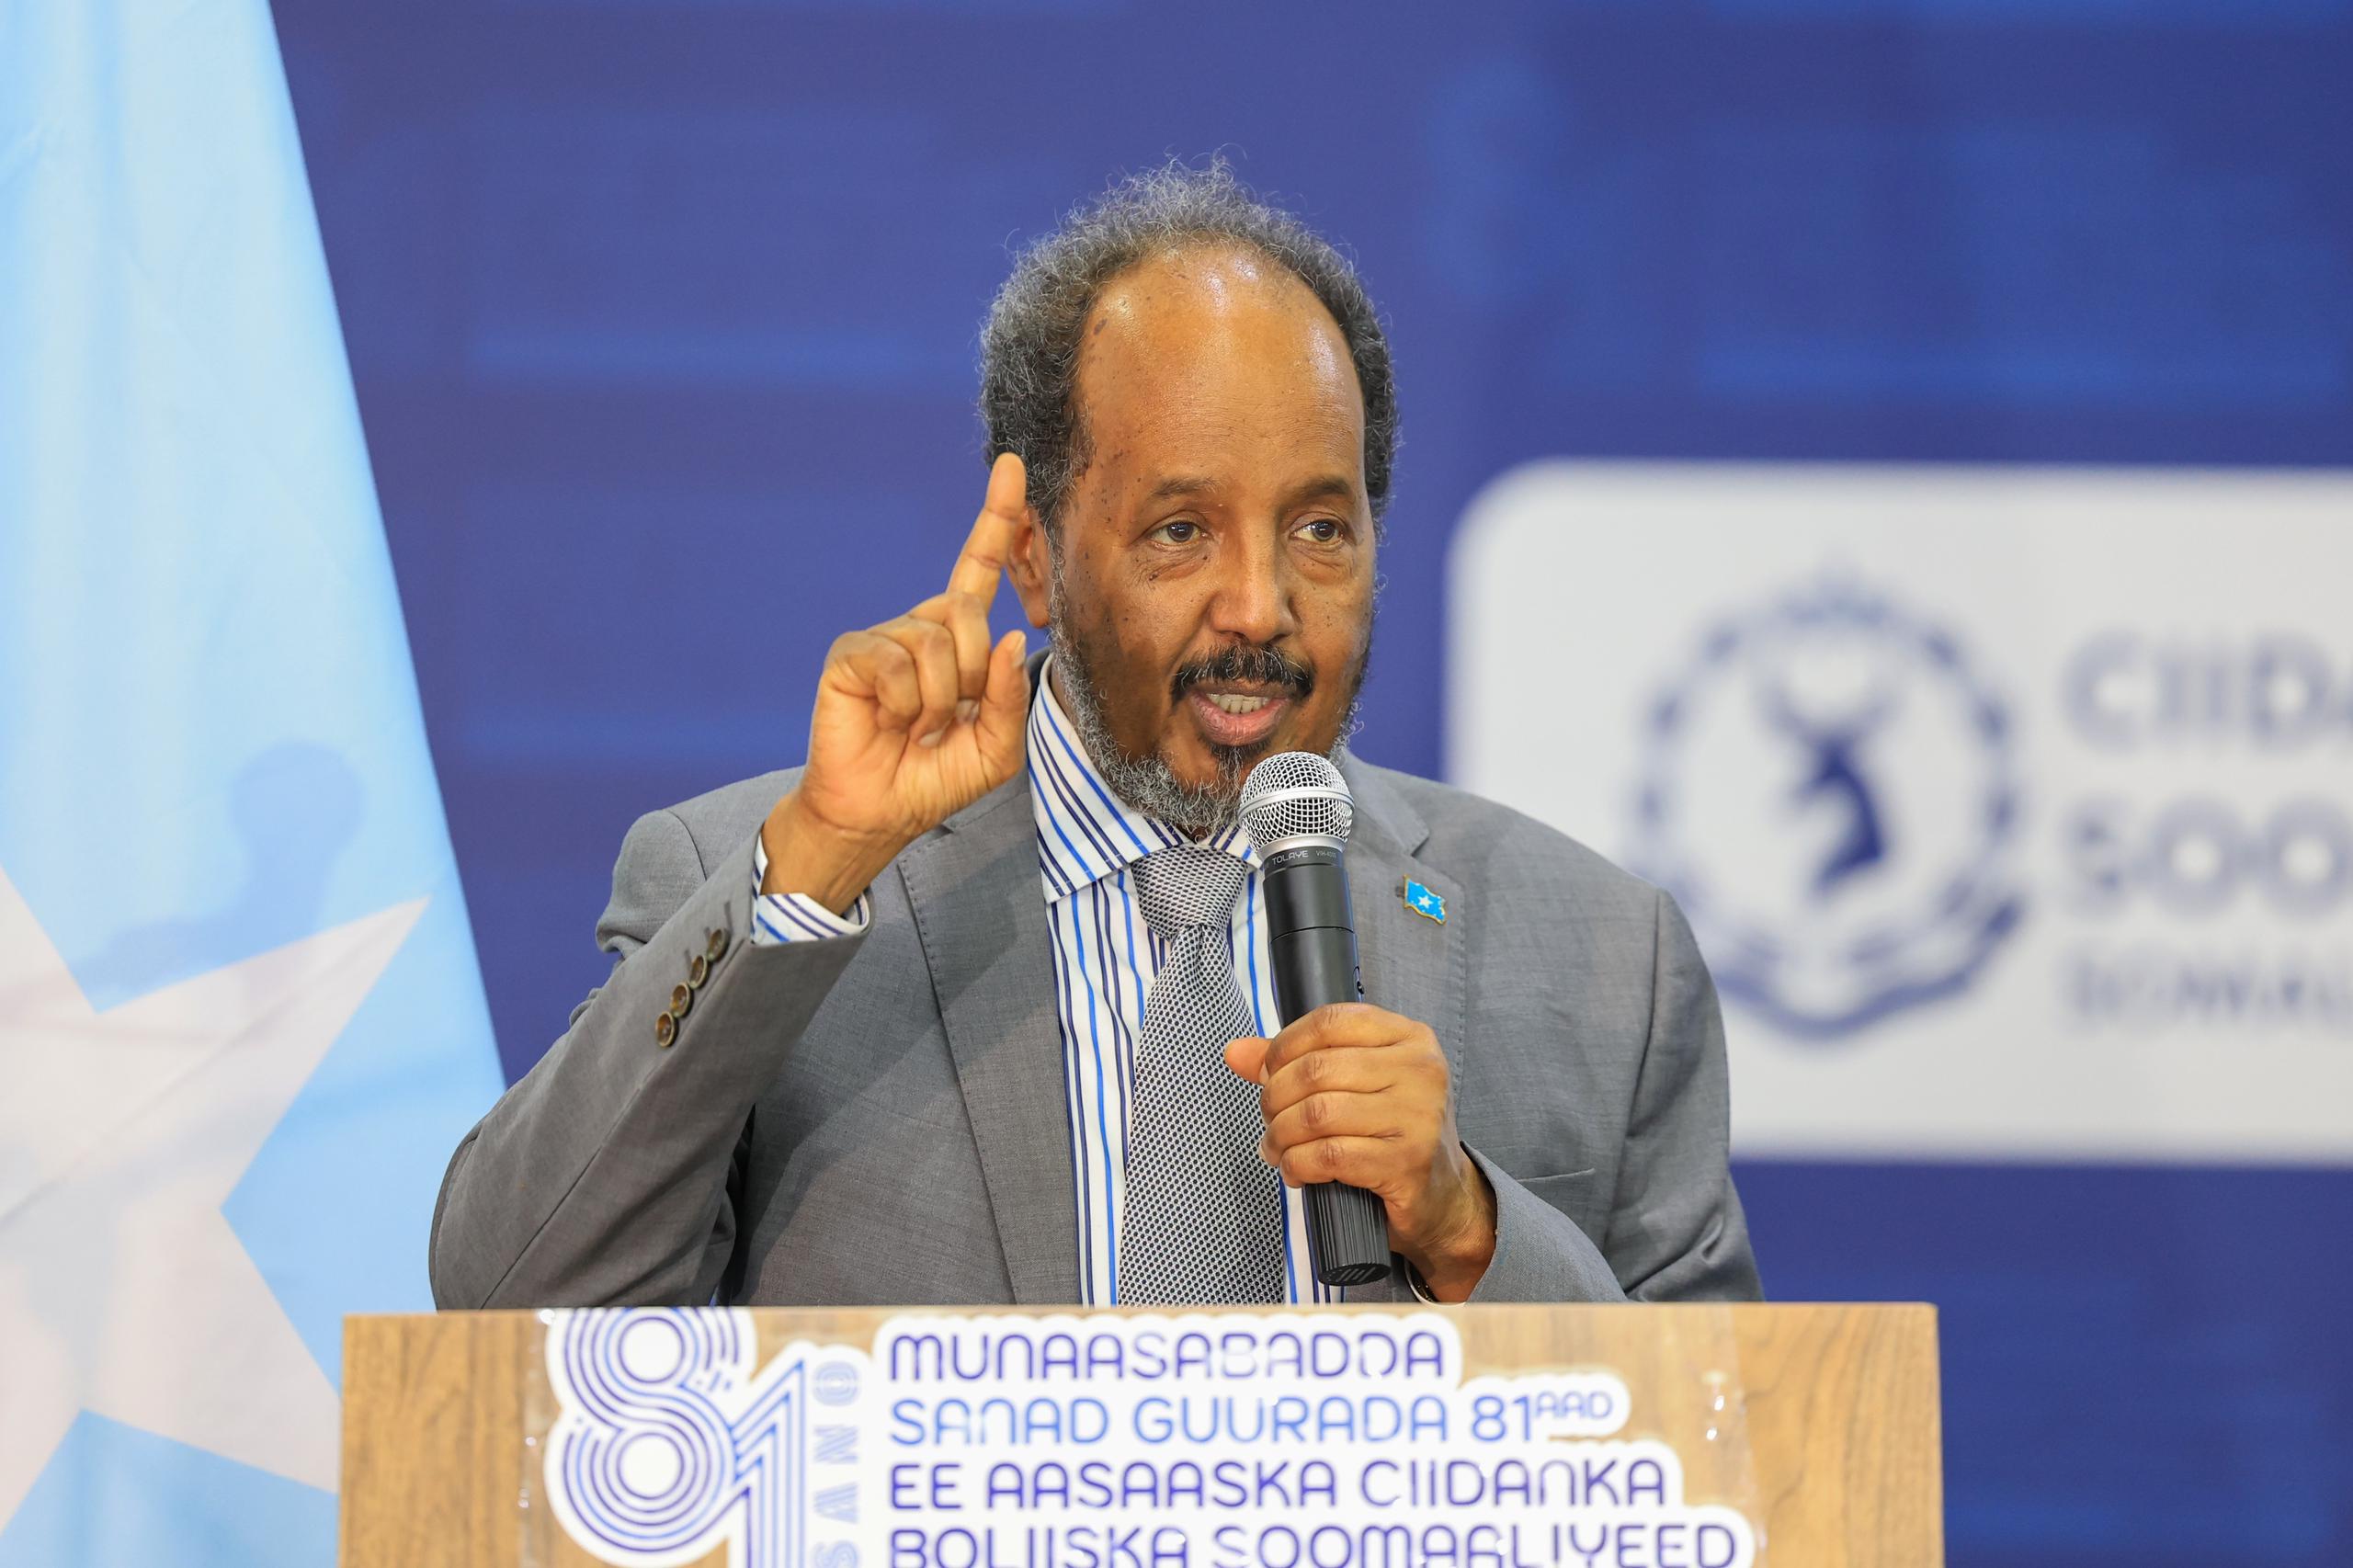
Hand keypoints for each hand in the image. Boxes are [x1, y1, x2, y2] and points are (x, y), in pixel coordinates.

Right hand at [761, 454, 1032, 911]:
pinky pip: (897, 660)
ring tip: (915, 727)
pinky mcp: (852, 653)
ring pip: (937, 642)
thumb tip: (1010, 639)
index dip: (997, 519)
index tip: (1012, 467)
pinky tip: (887, 719)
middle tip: (946, 722)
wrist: (877, 813)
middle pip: (971, 617)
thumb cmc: (934, 778)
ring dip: (938, 701)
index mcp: (959, 639)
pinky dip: (902, 701)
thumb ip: (1010, 697)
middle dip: (972, 679)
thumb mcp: (995, 749)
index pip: (980, 569)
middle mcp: (922, 627)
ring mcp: (884, 637)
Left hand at [1224, 1003, 1496, 1300]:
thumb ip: (1296, 1061)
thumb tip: (1236, 1052)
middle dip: (1275, 1097)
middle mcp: (1419, 1070)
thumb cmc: (1393, 1133)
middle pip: (1316, 1069)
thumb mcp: (1355, 1085)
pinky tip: (1296, 1170)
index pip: (1330, 1021)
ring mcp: (1417, 1116)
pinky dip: (1299, 1164)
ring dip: (1282, 1135)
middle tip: (1269, 1120)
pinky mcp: (1406, 1162)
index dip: (1284, 1046)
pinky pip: (1329, 1155)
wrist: (1442, 1197)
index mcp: (1409, 1037)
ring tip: (1276, 1148)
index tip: (1267, 1072)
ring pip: (1318, 1113)